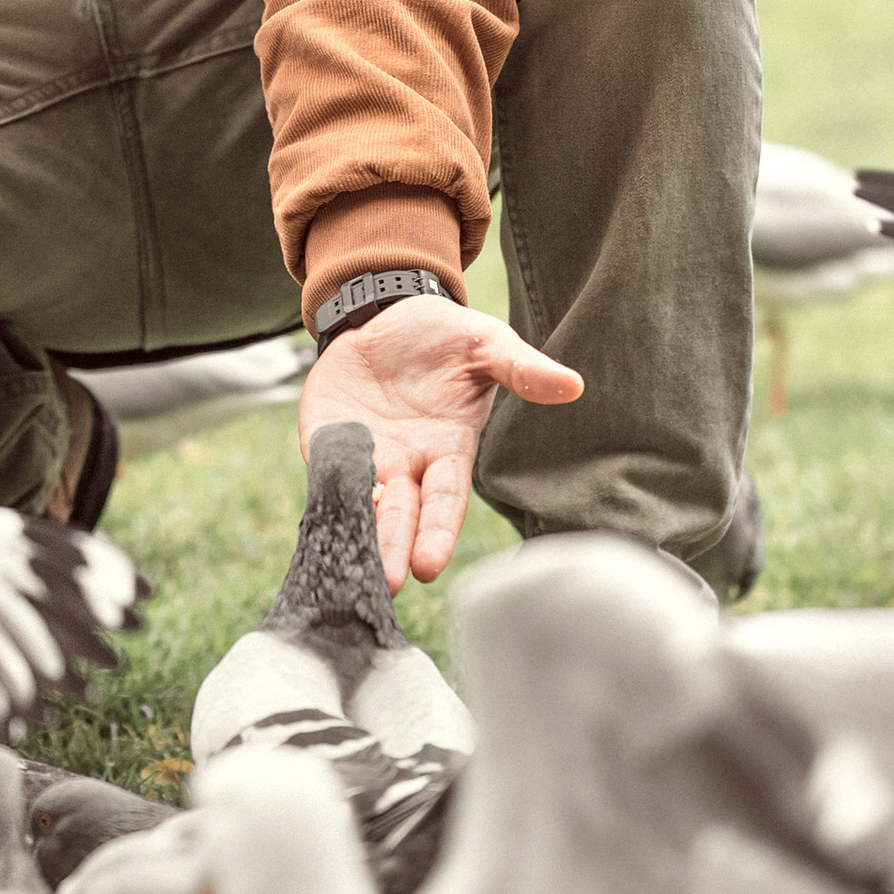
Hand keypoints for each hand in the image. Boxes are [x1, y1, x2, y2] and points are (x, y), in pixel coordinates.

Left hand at [298, 295, 582, 589]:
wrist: (386, 310)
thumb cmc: (445, 336)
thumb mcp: (485, 343)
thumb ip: (521, 369)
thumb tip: (573, 384)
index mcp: (447, 448)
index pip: (444, 499)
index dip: (436, 531)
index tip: (429, 565)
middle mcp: (407, 462)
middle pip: (401, 514)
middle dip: (393, 547)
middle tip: (386, 583)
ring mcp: (365, 453)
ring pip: (362, 502)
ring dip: (358, 533)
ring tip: (351, 569)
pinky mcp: (327, 436)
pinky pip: (324, 466)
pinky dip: (322, 487)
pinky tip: (320, 512)